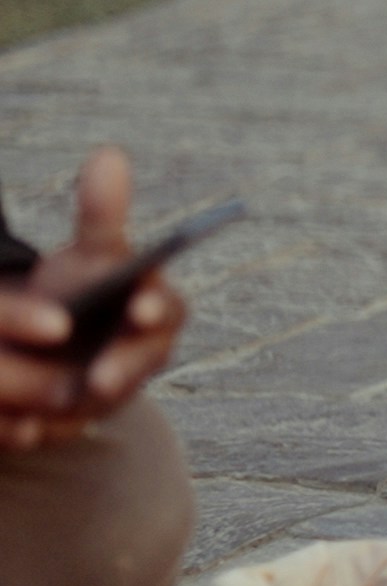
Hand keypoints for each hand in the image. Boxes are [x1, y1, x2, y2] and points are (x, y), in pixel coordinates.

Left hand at [0, 149, 187, 450]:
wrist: (52, 347)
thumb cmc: (79, 293)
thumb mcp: (89, 256)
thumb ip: (101, 214)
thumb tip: (108, 154)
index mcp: (150, 313)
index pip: (167, 311)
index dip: (157, 308)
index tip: (141, 303)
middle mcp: (138, 358)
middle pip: (140, 365)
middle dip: (122, 368)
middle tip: (99, 376)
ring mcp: (107, 396)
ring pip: (98, 404)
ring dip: (80, 403)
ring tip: (61, 397)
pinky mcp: (70, 425)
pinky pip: (56, 431)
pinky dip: (39, 429)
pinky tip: (21, 426)